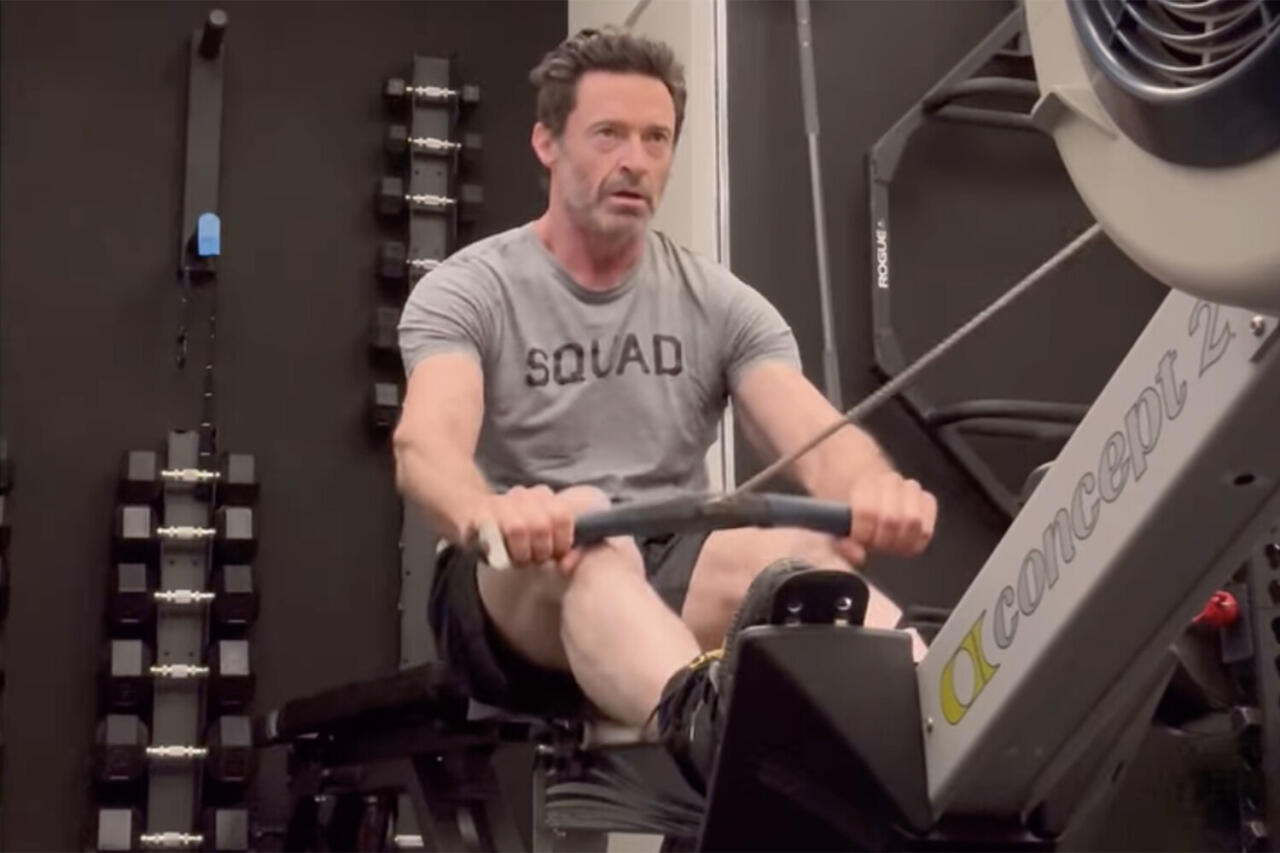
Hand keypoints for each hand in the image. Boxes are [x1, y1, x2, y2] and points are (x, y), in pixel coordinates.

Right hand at [469, 484, 608, 573]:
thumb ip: (561, 547)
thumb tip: (569, 564)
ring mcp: (499, 503)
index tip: (556, 554)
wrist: (472, 512)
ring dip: (520, 552)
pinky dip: (498, 548)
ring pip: (518, 528)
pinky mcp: (478, 515)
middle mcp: (522, 495)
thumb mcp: (542, 536)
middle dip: (540, 550)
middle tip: (535, 559)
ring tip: (518, 559)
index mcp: (542, 496)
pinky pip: (491, 533)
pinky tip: (500, 555)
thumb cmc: (514, 532)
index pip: (562, 516)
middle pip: (541, 525)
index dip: (562, 541)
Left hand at [836, 471, 936, 565]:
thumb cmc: (843, 501)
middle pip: (892, 520)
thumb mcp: (831, 518)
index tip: (856, 538)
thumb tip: (859, 556)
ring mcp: (912, 489)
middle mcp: (891, 481)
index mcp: (863, 480)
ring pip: (914, 523)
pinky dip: (916, 540)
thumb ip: (841, 540)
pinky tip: (902, 540)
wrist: (857, 475)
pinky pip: (928, 527)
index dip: (862, 533)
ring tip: (886, 542)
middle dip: (880, 540)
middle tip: (871, 542)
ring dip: (899, 541)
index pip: (868, 512)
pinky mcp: (927, 500)